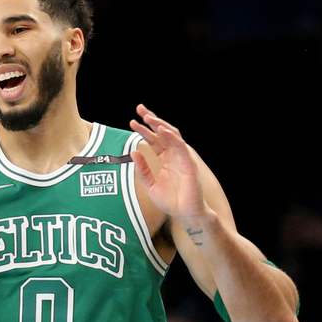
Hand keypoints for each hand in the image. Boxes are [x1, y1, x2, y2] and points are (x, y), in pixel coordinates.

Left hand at [129, 104, 209, 221]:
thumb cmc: (170, 200)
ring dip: (160, 125)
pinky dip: (171, 137)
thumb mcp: (149, 185)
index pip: (153, 140)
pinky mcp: (188, 163)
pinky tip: (162, 130)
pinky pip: (180, 146)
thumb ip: (142, 169)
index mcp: (164, 159)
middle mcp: (173, 155)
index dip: (143, 130)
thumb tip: (134, 152)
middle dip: (151, 120)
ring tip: (149, 117)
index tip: (132, 121)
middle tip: (140, 109)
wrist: (184, 213)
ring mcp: (181, 157)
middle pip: (162, 133)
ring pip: (172, 136)